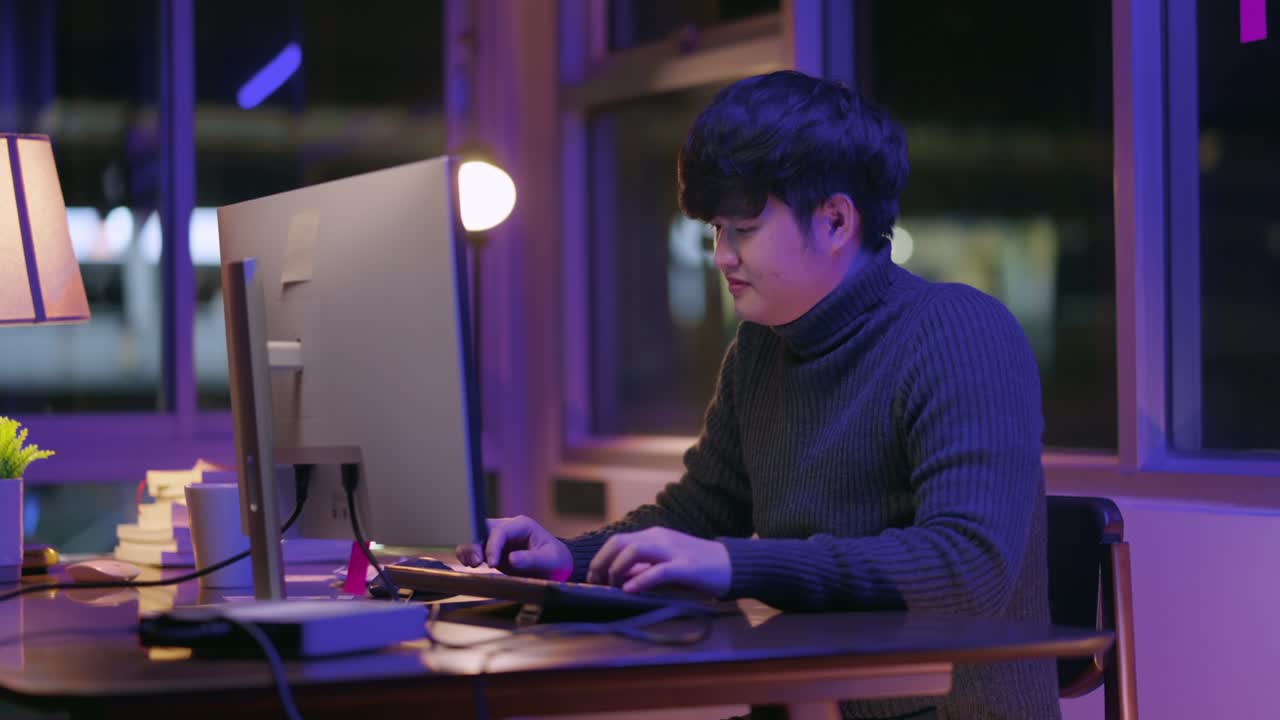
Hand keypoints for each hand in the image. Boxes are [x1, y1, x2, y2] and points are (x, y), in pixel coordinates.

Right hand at [455, 516, 572, 581]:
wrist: (556, 568)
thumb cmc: (556, 561)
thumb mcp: (550, 561)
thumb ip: (532, 560)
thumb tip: (511, 559)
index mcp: (522, 525)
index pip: (500, 531)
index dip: (493, 546)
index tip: (492, 564)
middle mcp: (508, 528)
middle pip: (482, 529)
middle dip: (474, 544)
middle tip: (475, 563)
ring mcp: (499, 539)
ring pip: (475, 537)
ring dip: (468, 549)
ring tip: (471, 564)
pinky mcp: (493, 550)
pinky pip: (474, 548)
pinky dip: (468, 554)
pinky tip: (468, 564)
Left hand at [587, 527, 730, 596]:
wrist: (732, 564)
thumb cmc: (697, 567)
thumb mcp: (665, 564)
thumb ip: (643, 568)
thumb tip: (618, 578)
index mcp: (653, 536)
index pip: (617, 541)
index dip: (599, 559)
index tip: (594, 579)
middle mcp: (660, 538)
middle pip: (619, 542)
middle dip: (601, 562)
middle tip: (597, 584)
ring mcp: (674, 550)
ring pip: (634, 550)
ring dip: (617, 569)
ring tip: (613, 586)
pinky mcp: (687, 566)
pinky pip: (659, 570)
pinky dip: (640, 580)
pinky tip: (630, 590)